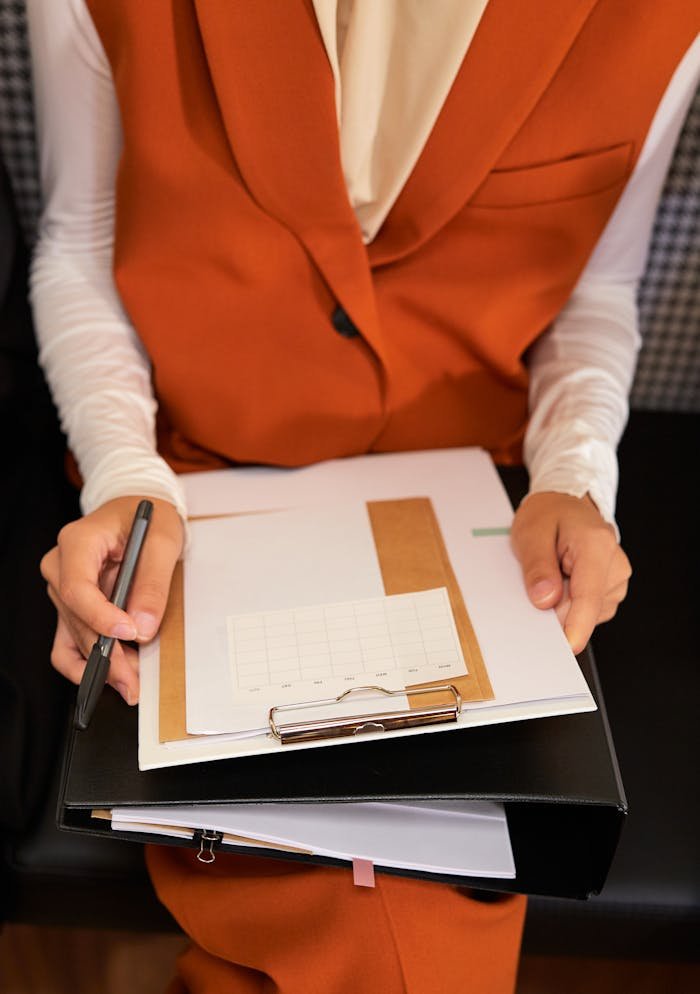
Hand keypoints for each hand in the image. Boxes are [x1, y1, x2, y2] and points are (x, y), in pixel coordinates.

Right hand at [40, 496, 183, 703]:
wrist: (140, 511)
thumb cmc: (149, 519)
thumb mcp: (163, 542)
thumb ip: (153, 583)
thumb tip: (144, 628)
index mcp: (78, 543)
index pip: (77, 588)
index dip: (100, 617)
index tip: (129, 634)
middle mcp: (61, 567)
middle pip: (76, 619)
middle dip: (105, 654)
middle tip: (135, 680)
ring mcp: (63, 589)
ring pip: (73, 637)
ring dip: (99, 665)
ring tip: (131, 684)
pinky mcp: (72, 607)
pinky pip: (67, 643)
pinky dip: (85, 664)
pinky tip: (109, 678)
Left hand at [510, 492, 630, 653]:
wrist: (566, 505)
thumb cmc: (549, 515)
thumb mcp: (530, 533)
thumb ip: (537, 567)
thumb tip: (545, 601)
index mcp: (597, 545)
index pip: (589, 596)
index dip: (577, 626)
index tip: (568, 647)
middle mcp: (615, 564)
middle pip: (584, 609)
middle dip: (555, 607)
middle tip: (538, 582)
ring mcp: (616, 580)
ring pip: (585, 613)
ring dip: (562, 603)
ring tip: (553, 572)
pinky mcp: (611, 591)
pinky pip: (586, 610)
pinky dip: (569, 603)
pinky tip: (562, 581)